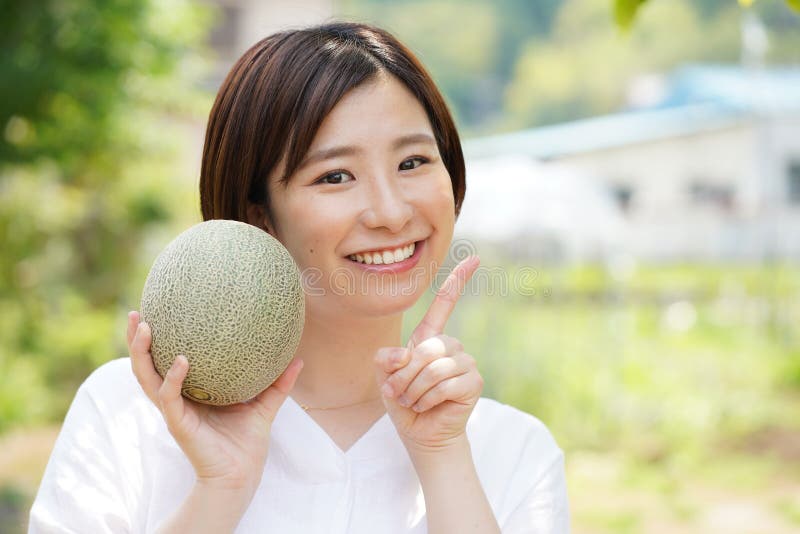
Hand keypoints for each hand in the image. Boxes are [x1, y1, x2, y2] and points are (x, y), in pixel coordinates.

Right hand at [127, 311, 303, 493]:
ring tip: (144, 327)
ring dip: (140, 352)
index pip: (165, 359)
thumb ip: (278, 383)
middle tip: (134, 313)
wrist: (241, 475)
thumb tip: (298, 358)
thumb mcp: (264, 405)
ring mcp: (174, 410)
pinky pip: (169, 397)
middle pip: (146, 365)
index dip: (157, 338)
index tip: (156, 309)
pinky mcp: (178, 423)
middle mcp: (176, 398)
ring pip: (146, 378)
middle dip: (136, 340)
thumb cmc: (246, 443)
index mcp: (191, 391)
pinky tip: (182, 360)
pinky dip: (172, 377)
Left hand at [374, 256, 483, 453]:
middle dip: (405, 375)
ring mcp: (465, 362)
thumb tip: (404, 353)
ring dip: (415, 389)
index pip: (445, 304)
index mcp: (430, 338)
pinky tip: (428, 406)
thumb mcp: (385, 378)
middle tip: (399, 393)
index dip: (458, 281)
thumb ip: (385, 360)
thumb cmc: (404, 402)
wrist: (421, 433)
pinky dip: (429, 398)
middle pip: (426, 348)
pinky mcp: (474, 381)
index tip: (474, 259)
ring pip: (435, 367)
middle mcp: (451, 346)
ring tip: (413, 401)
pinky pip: (447, 383)